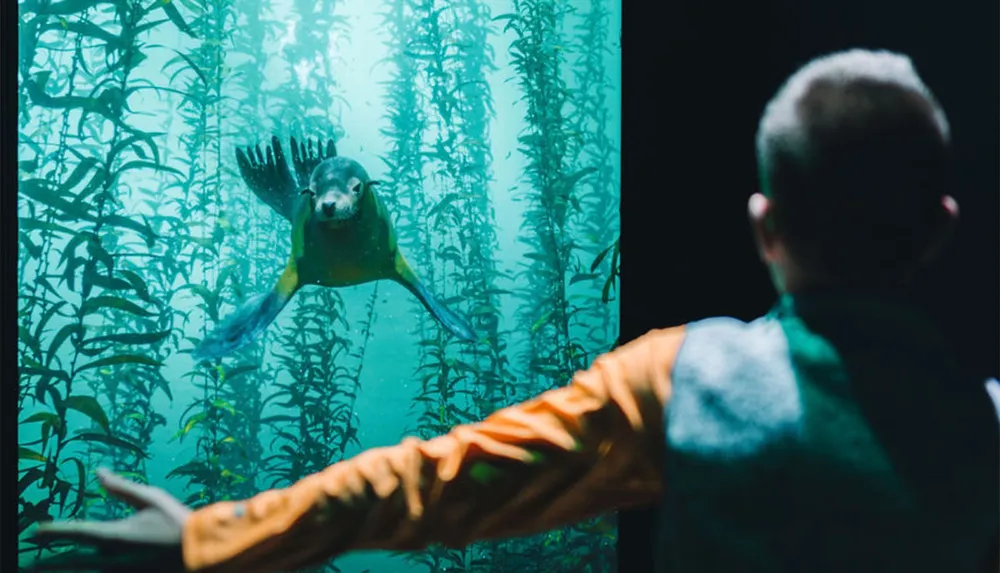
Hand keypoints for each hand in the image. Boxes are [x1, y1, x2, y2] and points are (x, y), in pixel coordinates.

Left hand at [24, 468, 190, 572]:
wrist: (198, 549)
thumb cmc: (175, 520)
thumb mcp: (150, 497)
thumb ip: (120, 487)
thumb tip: (99, 472)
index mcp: (114, 535)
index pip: (75, 532)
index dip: (53, 531)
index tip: (35, 531)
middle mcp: (111, 556)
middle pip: (75, 559)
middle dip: (52, 560)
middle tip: (34, 558)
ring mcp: (119, 568)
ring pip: (90, 565)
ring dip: (74, 564)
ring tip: (53, 564)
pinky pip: (105, 569)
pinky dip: (94, 565)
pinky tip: (88, 562)